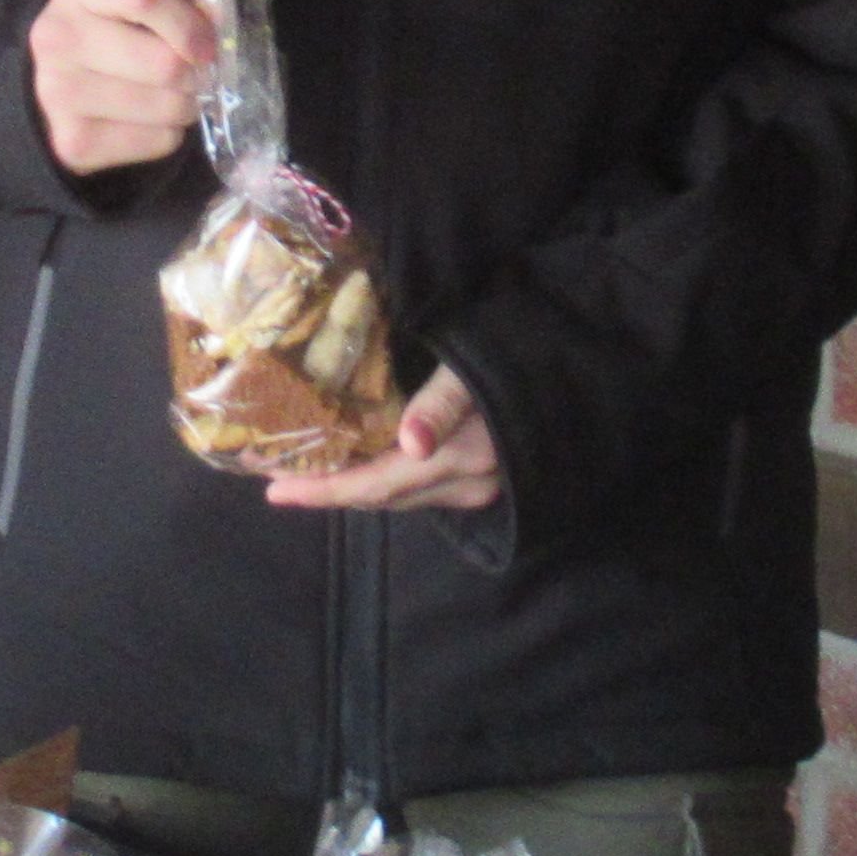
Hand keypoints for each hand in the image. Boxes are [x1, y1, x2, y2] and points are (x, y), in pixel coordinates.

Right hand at [29, 0, 218, 176]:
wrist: (51, 84)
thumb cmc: (111, 28)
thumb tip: (216, 20)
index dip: (188, 21)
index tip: (208, 44)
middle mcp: (58, 39)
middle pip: (164, 63)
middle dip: (196, 73)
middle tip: (195, 74)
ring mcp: (60, 94)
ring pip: (168, 106)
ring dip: (187, 104)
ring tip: (173, 95)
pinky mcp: (74, 143)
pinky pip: (159, 141)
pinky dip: (168, 133)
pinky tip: (149, 120)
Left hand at [269, 369, 502, 514]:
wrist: (583, 370)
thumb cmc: (524, 358)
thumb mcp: (479, 369)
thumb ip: (442, 403)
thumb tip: (410, 442)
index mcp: (458, 459)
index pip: (375, 486)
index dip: (323, 492)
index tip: (273, 491)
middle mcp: (464, 484)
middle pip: (382, 497)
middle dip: (327, 491)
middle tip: (275, 480)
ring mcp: (476, 486)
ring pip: (400, 495)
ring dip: (352, 487)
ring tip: (305, 473)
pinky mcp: (482, 477)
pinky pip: (418, 487)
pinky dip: (382, 477)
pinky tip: (361, 462)